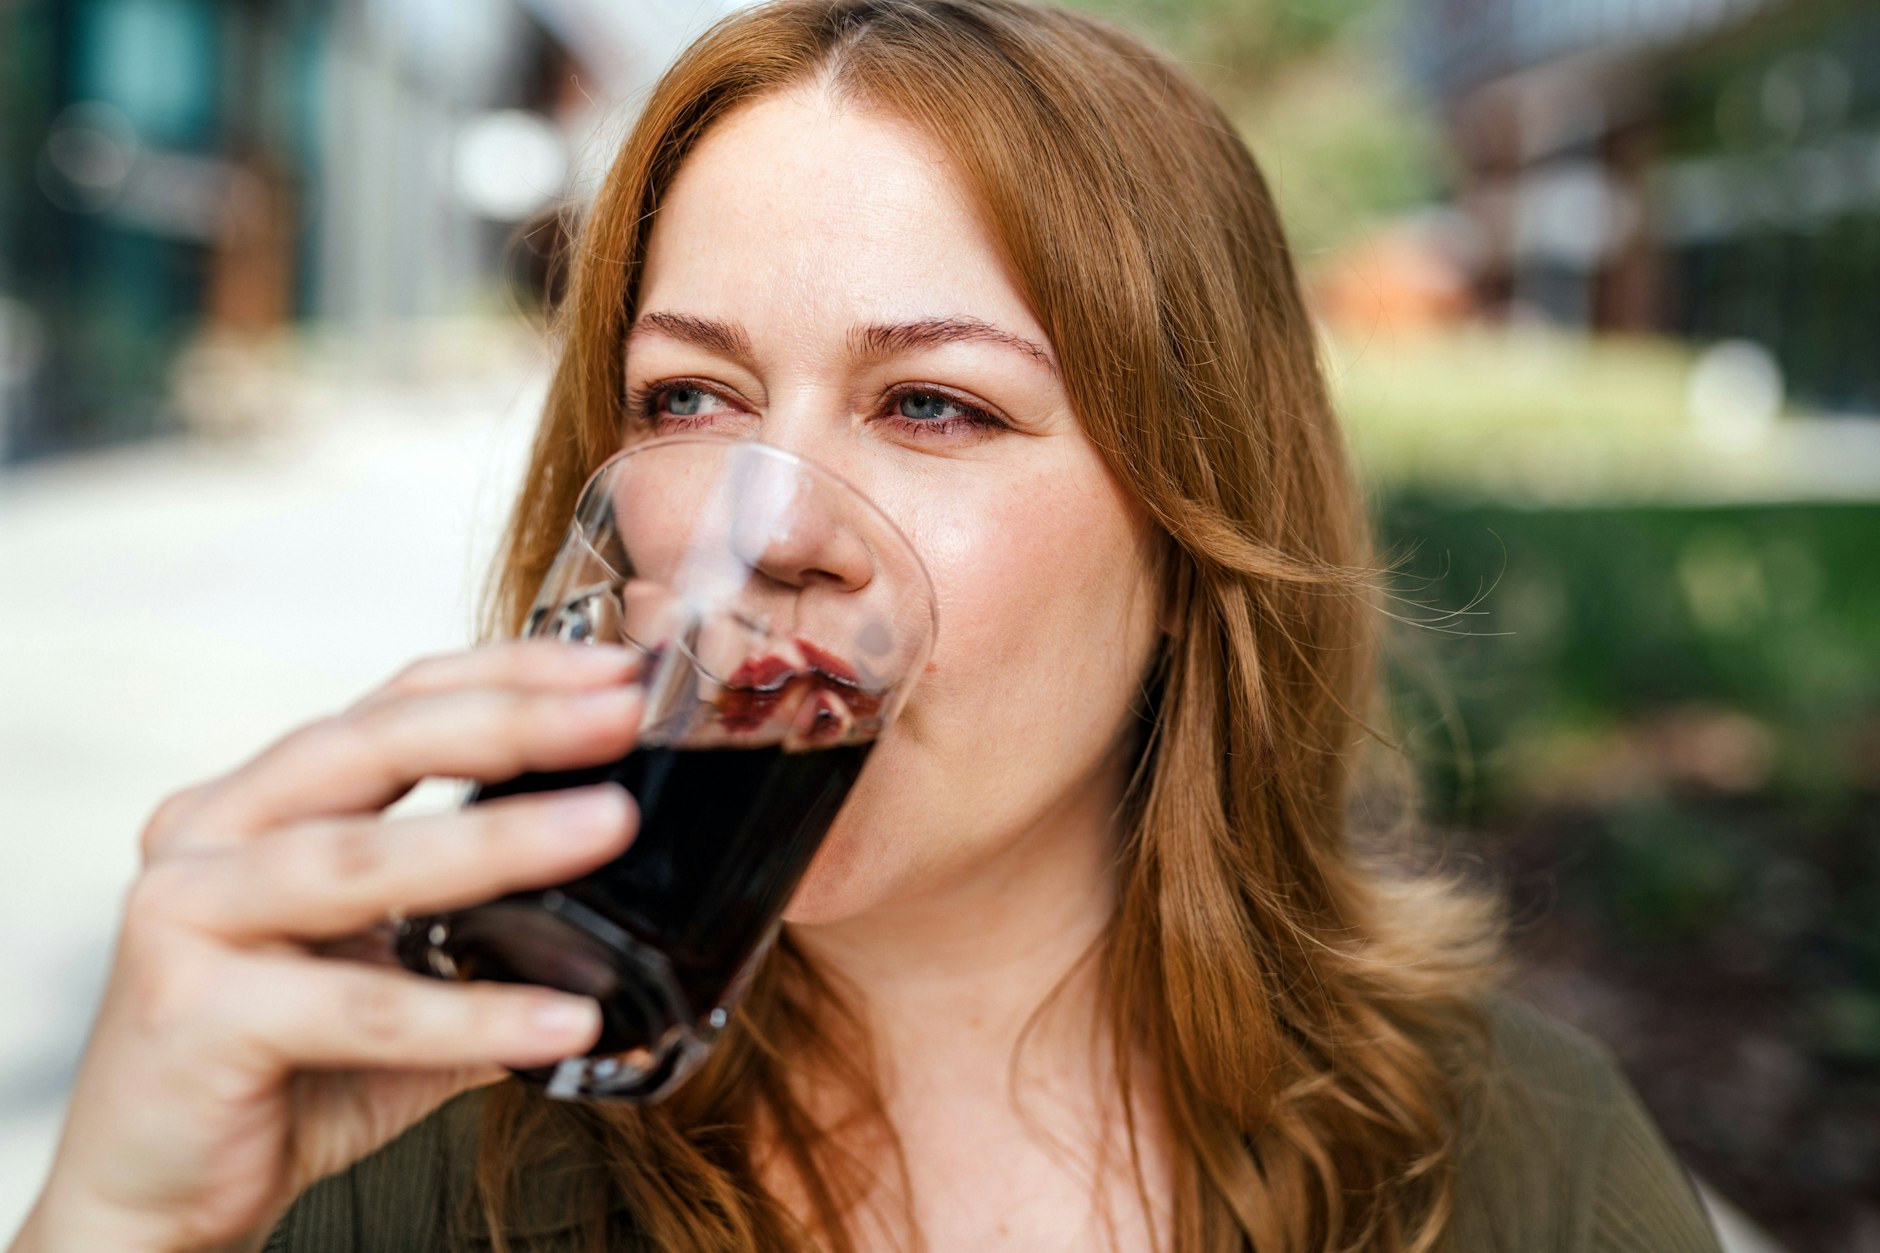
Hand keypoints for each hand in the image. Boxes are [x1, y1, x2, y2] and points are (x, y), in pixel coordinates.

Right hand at [10, 641, 644, 1252]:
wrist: (157, 1197)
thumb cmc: (283, 1074)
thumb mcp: (400, 977)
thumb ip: (487, 930)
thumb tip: (633, 907)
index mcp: (262, 801)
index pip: (396, 706)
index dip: (507, 676)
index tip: (616, 667)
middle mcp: (213, 833)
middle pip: (377, 745)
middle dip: (511, 721)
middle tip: (621, 710)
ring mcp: (189, 914)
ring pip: (363, 860)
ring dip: (499, 838)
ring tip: (608, 824)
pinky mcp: (192, 1011)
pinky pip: (361, 1007)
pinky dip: (470, 1013)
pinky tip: (561, 1021)